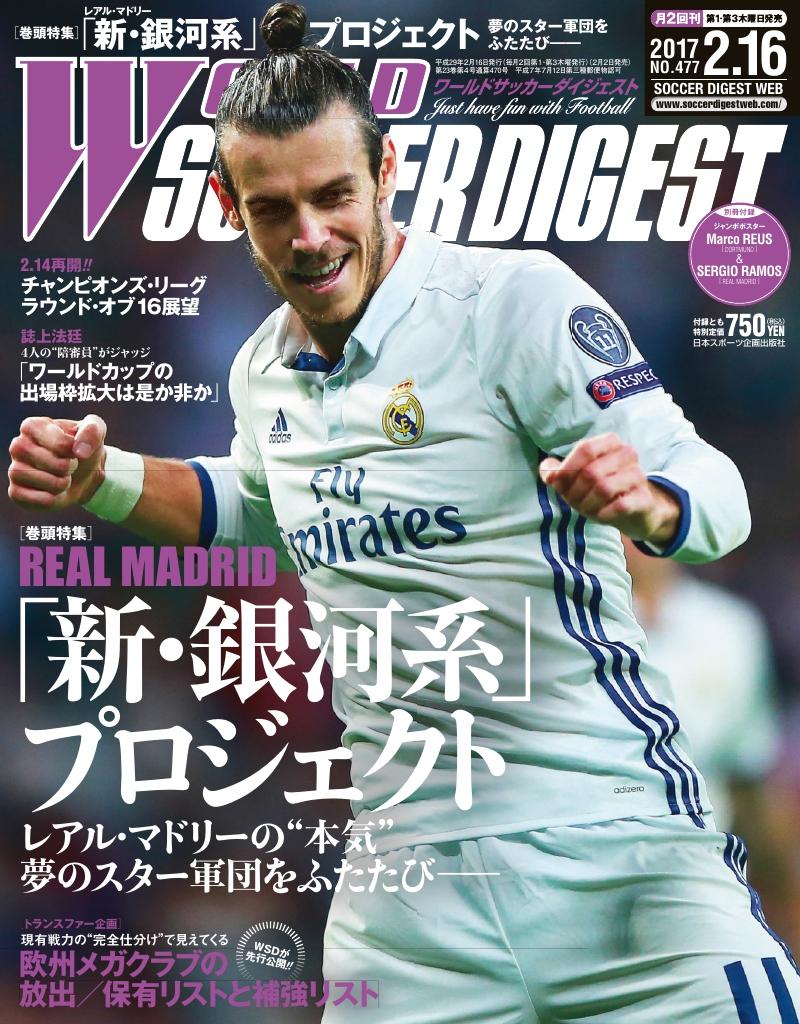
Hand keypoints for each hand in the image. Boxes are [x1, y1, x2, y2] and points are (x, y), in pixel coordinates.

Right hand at [8, 415, 106, 509]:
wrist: (84, 475)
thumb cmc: (84, 447)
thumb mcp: (95, 430)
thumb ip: (92, 431)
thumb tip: (80, 451)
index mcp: (33, 426)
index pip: (59, 443)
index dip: (74, 451)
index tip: (74, 450)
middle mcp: (18, 445)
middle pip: (46, 461)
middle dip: (66, 468)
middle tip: (71, 466)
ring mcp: (14, 469)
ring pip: (39, 481)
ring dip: (60, 484)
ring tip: (63, 479)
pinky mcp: (15, 491)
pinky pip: (32, 499)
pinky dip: (51, 500)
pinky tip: (54, 493)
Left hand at [539, 433, 680, 546]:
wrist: (636, 510)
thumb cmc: (600, 490)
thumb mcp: (575, 479)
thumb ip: (556, 472)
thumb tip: (547, 469)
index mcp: (610, 442)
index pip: (585, 448)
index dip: (568, 468)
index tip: (558, 484)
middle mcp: (627, 454)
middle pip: (590, 472)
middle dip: (575, 492)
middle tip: (574, 503)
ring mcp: (638, 476)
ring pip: (604, 488)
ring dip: (587, 504)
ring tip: (587, 510)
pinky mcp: (644, 498)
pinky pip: (620, 505)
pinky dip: (603, 514)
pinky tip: (601, 515)